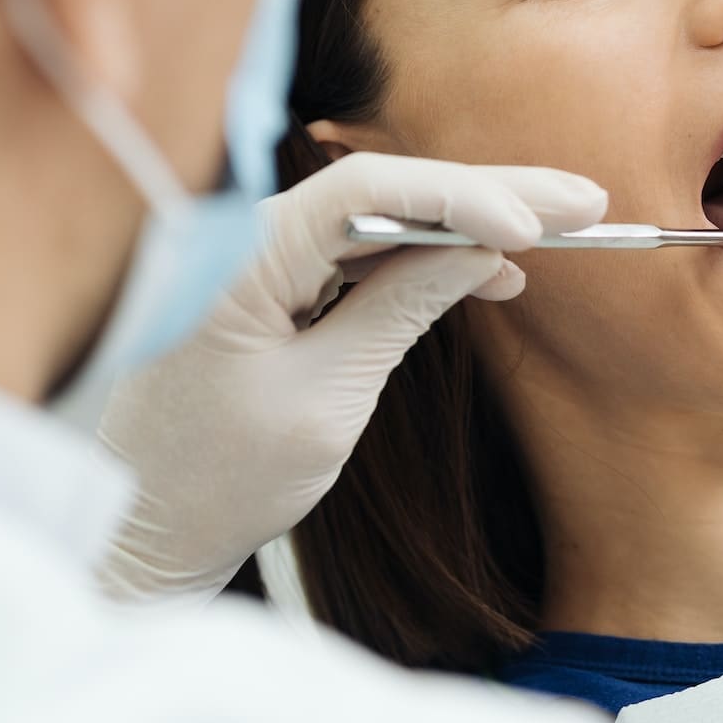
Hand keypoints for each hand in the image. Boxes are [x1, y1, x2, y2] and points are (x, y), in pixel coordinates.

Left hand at [95, 151, 605, 601]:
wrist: (139, 532)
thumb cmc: (215, 480)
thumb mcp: (325, 401)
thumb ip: (398, 310)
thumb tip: (479, 252)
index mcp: (238, 259)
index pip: (363, 191)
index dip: (459, 195)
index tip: (531, 228)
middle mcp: (246, 240)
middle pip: (384, 190)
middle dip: (488, 194)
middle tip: (583, 201)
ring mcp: (262, 261)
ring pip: (383, 216)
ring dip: (470, 222)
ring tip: (561, 228)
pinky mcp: (277, 288)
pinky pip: (363, 253)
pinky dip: (430, 260)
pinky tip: (495, 268)